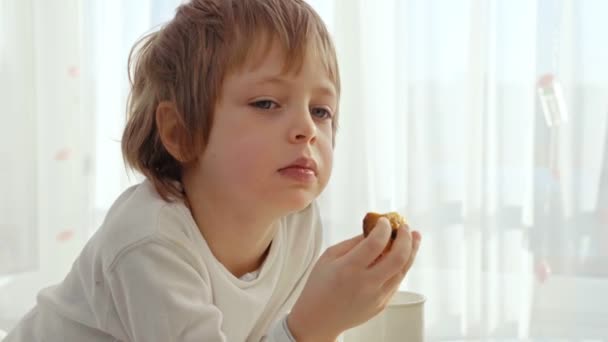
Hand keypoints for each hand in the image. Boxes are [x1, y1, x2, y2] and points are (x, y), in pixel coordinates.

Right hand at [287, 218, 421, 340]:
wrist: (318, 319)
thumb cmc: (319, 285)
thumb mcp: (329, 257)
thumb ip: (353, 243)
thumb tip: (374, 230)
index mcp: (348, 268)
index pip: (375, 243)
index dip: (384, 228)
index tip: (385, 220)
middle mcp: (366, 283)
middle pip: (397, 257)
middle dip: (406, 238)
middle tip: (405, 227)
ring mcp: (377, 296)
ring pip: (403, 270)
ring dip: (412, 251)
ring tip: (415, 237)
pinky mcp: (382, 304)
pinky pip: (396, 281)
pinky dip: (401, 265)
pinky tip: (401, 255)